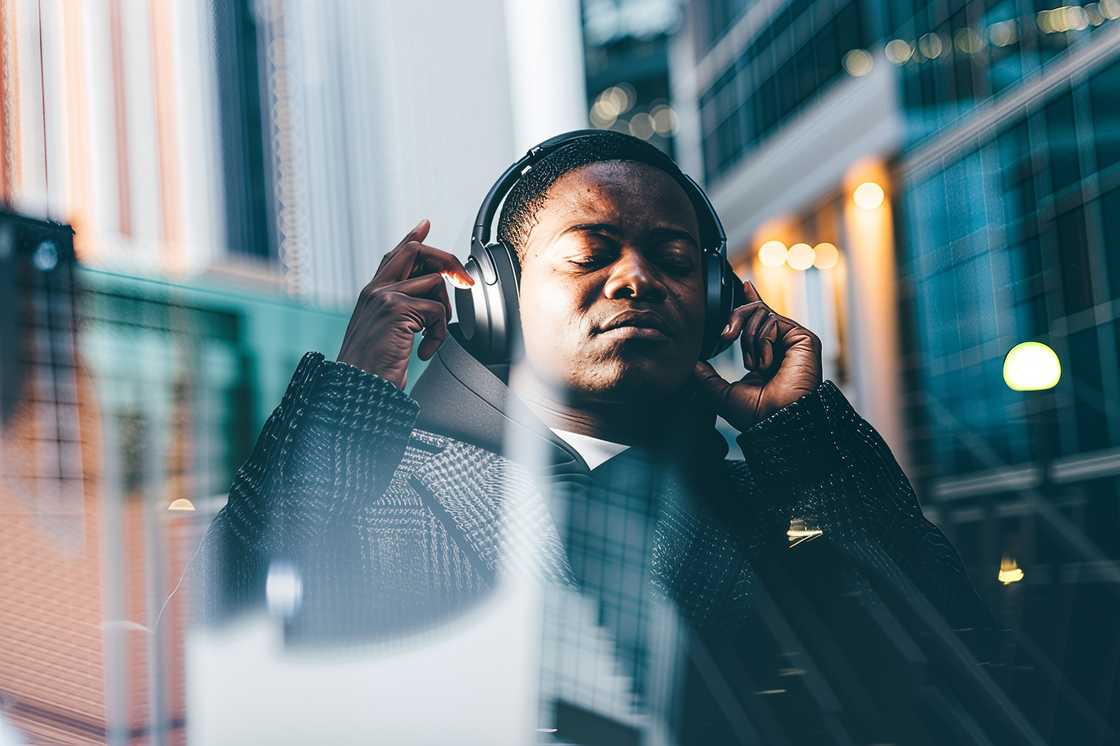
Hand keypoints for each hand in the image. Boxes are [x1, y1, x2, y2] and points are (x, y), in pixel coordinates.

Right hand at [337, 219, 474, 388]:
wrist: (358, 389)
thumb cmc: (372, 369)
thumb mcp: (384, 333)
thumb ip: (400, 312)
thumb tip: (429, 300)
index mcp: (371, 294)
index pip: (394, 256)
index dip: (412, 239)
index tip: (425, 225)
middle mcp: (375, 290)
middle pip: (415, 252)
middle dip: (446, 260)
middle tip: (464, 281)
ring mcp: (385, 297)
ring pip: (434, 282)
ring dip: (444, 313)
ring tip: (431, 337)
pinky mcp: (396, 310)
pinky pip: (437, 311)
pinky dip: (439, 334)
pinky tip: (424, 352)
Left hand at [692, 279, 822, 431]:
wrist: (776, 422)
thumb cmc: (755, 415)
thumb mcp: (721, 394)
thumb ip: (706, 376)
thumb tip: (692, 363)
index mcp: (764, 355)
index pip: (758, 321)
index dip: (750, 302)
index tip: (744, 286)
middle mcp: (780, 345)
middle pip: (755, 311)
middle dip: (735, 319)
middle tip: (725, 337)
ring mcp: (792, 341)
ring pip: (761, 314)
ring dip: (750, 340)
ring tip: (755, 365)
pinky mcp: (803, 338)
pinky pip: (772, 321)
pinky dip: (762, 341)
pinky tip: (767, 363)